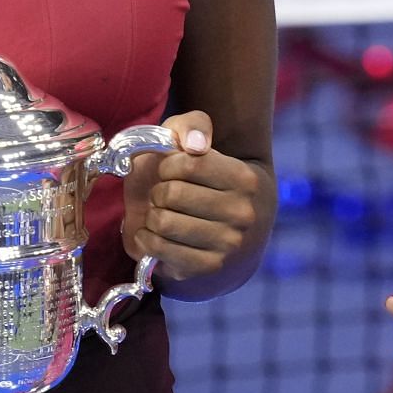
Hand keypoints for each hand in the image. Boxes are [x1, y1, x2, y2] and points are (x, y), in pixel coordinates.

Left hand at [122, 111, 263, 289]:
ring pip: (162, 221)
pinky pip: (159, 248)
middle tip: (165, 196)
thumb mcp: (198, 142)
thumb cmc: (205, 179)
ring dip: (151, 216)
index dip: (168, 165)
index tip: (171, 171)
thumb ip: (192, 126)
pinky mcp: (209, 266)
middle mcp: (243, 213)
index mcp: (245, 178)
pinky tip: (154, 234)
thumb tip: (194, 143)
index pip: (188, 163)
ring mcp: (228, 243)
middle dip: (159, 191)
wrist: (231, 230)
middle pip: (171, 193)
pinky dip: (147, 239)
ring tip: (161, 214)